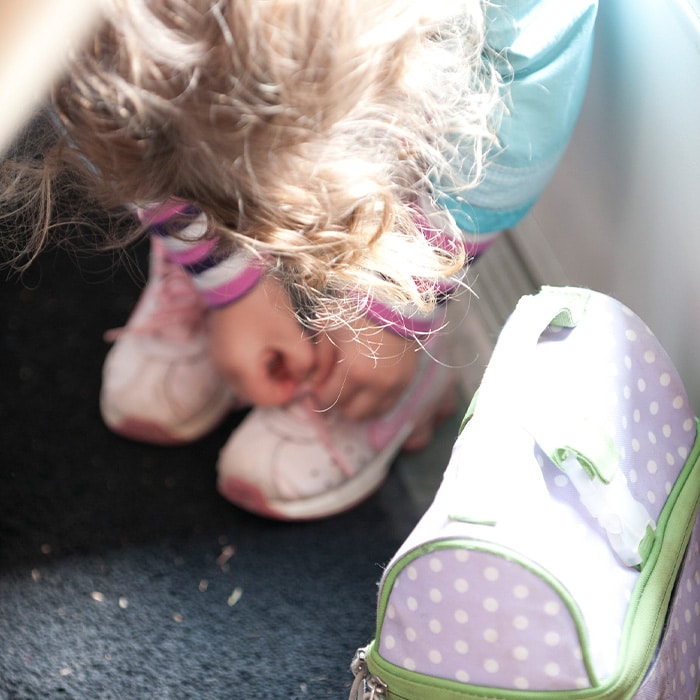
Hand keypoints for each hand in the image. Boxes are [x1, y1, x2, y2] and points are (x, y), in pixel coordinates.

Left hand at [207, 275, 419, 419]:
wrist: (395, 300)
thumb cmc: (357, 311)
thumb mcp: (329, 330)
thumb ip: (321, 361)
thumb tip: (316, 382)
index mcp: (353, 371)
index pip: (330, 400)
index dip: (319, 396)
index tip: (318, 387)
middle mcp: (376, 385)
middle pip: (351, 413)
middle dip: (339, 402)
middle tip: (335, 387)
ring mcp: (394, 385)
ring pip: (372, 413)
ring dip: (359, 405)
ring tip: (353, 388)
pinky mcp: (407, 381)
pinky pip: (388, 405)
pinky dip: (375, 401)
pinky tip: (368, 387)